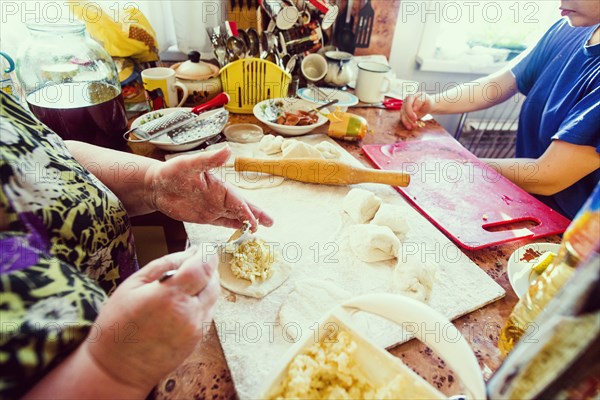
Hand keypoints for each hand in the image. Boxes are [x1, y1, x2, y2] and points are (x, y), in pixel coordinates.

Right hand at [85, 247, 219, 391]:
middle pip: (213, 281)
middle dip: (206, 268)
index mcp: (170, 296)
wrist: (117, 369)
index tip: (203, 248)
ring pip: (214, 297)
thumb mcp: (133, 284)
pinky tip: (182, 302)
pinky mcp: (198, 340)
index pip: (204, 266)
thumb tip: (190, 252)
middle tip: (190, 264)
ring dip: (205, 284)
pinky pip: (208, 312)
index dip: (207, 254)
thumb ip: (165, 264)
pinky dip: (201, 301)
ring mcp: (196, 329)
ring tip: (183, 284)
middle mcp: (189, 313)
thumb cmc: (117, 325)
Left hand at [145, 146, 272, 231]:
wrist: (155, 186)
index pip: (237, 201)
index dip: (247, 212)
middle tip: (271, 223)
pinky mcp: (205, 216)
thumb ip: (210, 159)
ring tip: (260, 229)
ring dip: (248, 222)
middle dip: (256, 215)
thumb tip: (228, 150)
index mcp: (219, 186)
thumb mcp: (190, 164)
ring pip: (235, 216)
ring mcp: (213, 207)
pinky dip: (234, 227)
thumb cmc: (171, 172)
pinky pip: (223, 222)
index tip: (255, 222)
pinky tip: (242, 230)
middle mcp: (219, 197)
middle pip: (242, 208)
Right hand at [400, 92, 433, 129]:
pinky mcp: (404, 113)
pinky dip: (406, 123)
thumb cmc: (427, 102)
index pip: (408, 104)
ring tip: (414, 126)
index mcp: (411, 97)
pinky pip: (403, 119)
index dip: (410, 112)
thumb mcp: (426, 99)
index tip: (415, 118)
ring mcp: (404, 107)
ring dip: (407, 122)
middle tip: (415, 123)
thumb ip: (420, 101)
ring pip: (402, 115)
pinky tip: (410, 127)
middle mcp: (405, 102)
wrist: (427, 105)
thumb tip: (413, 109)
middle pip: (404, 110)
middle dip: (409, 118)